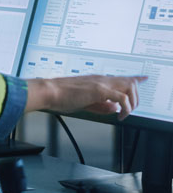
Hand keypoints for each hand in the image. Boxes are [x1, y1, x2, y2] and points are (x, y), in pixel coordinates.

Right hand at [26, 75, 146, 120]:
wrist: (48, 92)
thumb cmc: (60, 96)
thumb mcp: (84, 102)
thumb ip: (101, 105)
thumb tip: (115, 108)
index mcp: (97, 80)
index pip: (121, 77)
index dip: (135, 79)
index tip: (144, 79)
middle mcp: (101, 79)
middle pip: (130, 82)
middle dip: (135, 98)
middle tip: (130, 110)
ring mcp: (101, 83)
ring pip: (130, 87)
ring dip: (132, 102)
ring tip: (124, 113)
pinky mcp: (99, 90)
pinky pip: (122, 98)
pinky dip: (125, 108)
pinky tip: (118, 115)